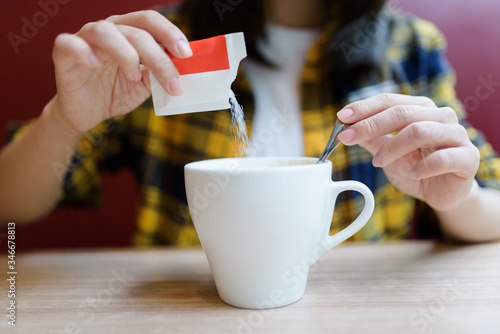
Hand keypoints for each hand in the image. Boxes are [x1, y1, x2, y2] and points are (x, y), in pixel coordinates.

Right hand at [49, 10, 191, 133]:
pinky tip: (94, 64)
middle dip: (159, 58)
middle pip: (136, 32)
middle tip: (173, 82)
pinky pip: (68, 43)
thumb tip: (182, 70)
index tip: (186, 54)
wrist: (87, 113)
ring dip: (127, 55)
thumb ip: (158, 74)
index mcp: (128, 32)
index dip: (170, 33)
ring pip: (105, 32)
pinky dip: (82, 51)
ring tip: (134, 77)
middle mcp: (107, 30)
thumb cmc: (115, 92)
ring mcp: (84, 40)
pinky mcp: (63, 54)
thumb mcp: (144, 85)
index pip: (150, 21)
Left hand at [337, 93, 479, 211]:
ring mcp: (457, 135)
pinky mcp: (468, 158)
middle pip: (402, 113)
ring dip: (392, 147)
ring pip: (419, 131)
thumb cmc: (414, 167)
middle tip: (347, 138)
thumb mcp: (386, 153)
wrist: (442, 193)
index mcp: (421, 108)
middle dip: (370, 125)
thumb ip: (370, 139)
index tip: (341, 117)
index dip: (364, 108)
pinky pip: (442, 158)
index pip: (389, 101)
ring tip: (378, 162)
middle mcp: (441, 116)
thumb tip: (345, 128)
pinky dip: (422, 166)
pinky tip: (411, 173)